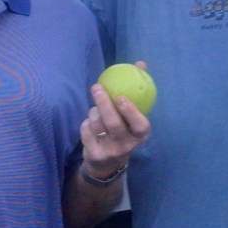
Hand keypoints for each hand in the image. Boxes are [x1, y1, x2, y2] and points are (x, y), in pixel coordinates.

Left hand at [80, 62, 150, 179]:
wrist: (109, 163)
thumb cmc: (124, 129)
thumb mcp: (134, 116)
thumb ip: (138, 90)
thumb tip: (140, 64)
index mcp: (140, 135)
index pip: (139, 125)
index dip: (130, 111)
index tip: (120, 97)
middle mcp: (127, 146)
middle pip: (113, 123)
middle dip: (103, 103)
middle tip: (96, 87)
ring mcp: (110, 152)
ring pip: (97, 125)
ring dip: (93, 111)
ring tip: (96, 107)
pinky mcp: (94, 155)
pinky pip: (86, 131)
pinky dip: (86, 122)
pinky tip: (90, 122)